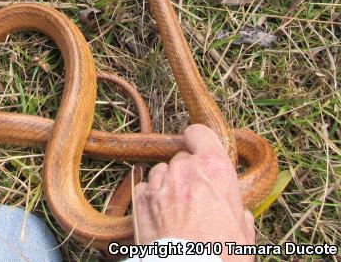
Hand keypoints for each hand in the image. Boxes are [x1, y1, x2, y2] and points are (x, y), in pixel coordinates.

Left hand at [133, 124, 254, 260]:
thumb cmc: (222, 255)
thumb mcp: (243, 235)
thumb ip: (240, 215)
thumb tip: (242, 216)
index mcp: (214, 169)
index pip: (200, 133)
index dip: (198, 140)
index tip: (198, 147)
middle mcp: (185, 169)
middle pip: (182, 158)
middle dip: (188, 172)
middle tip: (195, 196)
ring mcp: (160, 182)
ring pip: (162, 171)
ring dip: (168, 183)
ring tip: (177, 207)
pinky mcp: (141, 199)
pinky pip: (145, 187)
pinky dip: (151, 196)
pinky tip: (160, 214)